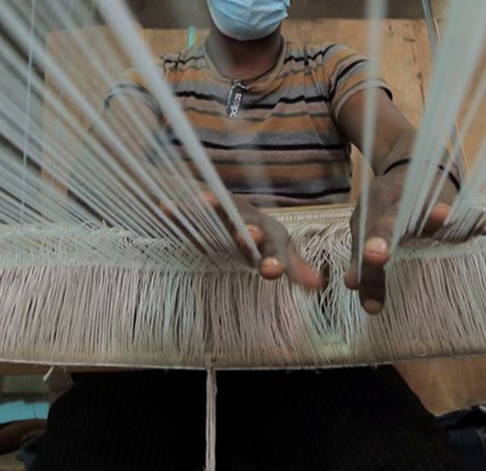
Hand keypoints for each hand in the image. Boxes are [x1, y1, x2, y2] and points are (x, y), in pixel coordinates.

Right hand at [163, 191, 322, 289]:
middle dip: (248, 232)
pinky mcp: (198, 210)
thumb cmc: (256, 233)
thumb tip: (319, 284)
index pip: (275, 246)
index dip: (274, 259)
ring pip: (219, 211)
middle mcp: (246, 219)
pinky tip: (166, 207)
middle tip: (249, 235)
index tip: (272, 272)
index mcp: (267, 232)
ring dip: (212, 207)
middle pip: (248, 225)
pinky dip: (177, 209)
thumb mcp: (276, 249)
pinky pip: (188, 211)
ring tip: (203, 201)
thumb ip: (293, 266)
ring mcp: (222, 212)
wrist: (226, 204)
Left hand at [344, 169, 485, 314]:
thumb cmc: (387, 206)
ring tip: (444, 215)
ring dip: (436, 215)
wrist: (414, 164)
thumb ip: (365, 265)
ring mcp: (427, 200)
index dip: (359, 259)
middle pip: (390, 219)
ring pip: (430, 209)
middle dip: (383, 236)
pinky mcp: (455, 202)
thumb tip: (370, 307)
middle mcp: (397, 200)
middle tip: (374, 255)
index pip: (364, 238)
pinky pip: (468, 212)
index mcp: (375, 206)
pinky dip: (480, 220)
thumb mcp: (368, 228)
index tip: (352, 284)